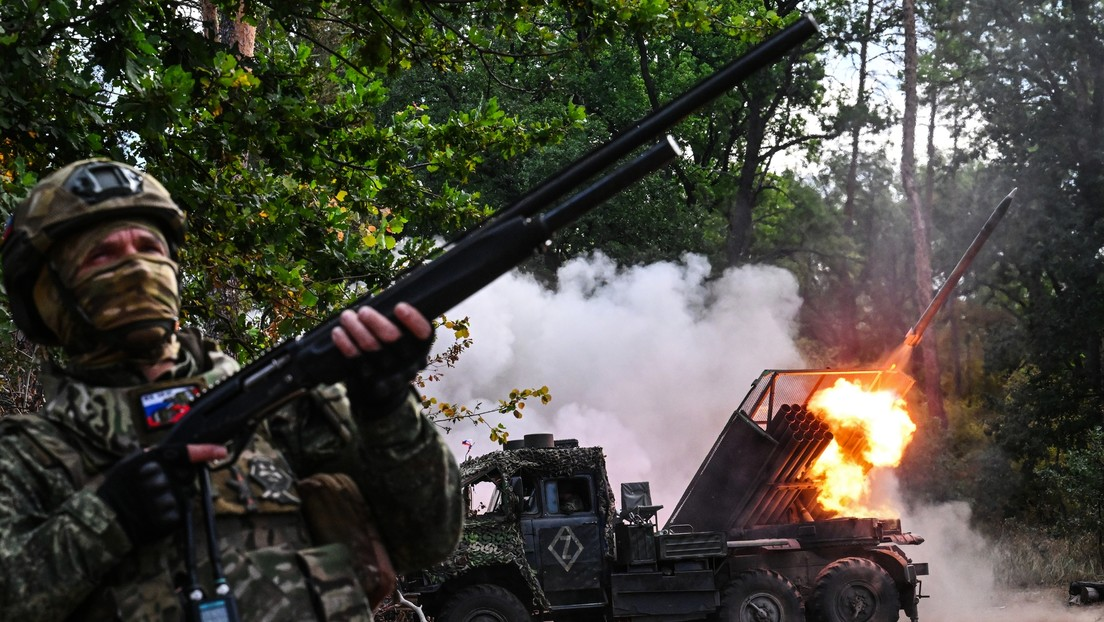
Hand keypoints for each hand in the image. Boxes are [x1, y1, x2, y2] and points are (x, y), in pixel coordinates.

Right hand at [96, 444, 226, 546]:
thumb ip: (152, 456)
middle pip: (187, 474)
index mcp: (149, 461)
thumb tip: (178, 451)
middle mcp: (160, 477)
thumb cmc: (117, 490)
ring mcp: (165, 498)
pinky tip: (154, 514)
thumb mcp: (129, 464)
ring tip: (150, 503)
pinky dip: (170, 513)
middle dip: (179, 479)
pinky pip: (180, 511)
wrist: (105, 522)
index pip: (184, 452)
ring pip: (184, 494)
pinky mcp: (170, 518)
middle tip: (157, 487)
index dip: (205, 451)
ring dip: (172, 497)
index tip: (221, 451)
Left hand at [331, 302, 433, 414]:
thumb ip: (399, 327)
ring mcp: (388, 374)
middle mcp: (408, 364)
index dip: (413, 320)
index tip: (399, 306)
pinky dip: (345, 343)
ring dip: (356, 328)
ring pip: (372, 347)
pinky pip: (355, 359)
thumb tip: (381, 302)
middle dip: (376, 321)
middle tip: (363, 311)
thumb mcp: (406, 345)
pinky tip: (338, 332)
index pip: (424, 334)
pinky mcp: (370, 381)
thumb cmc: (394, 357)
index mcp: (420, 350)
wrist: (385, 395)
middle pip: (394, 339)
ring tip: (347, 316)